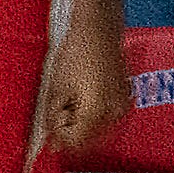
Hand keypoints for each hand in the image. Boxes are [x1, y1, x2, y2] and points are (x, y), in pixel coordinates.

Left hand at [46, 12, 130, 156]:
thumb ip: (53, 116)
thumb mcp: (56, 88)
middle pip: (91, 139)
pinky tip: (81, 98)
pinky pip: (108, 116)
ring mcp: (121, 104)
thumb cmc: (76, 53)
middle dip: (72, 133)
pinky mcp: (124, 96)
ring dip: (83, 124)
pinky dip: (93, 115)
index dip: (60, 138)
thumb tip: (50, 136)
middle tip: (58, 116)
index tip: (50, 131)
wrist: (96, 30)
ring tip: (68, 102)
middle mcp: (114, 112)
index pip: (76, 142)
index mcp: (96, 112)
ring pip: (100, 130)